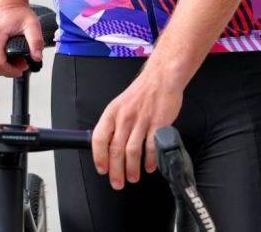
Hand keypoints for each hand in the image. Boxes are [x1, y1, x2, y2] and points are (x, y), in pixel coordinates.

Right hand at [0, 4, 43, 77]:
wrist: (7, 3)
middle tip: (22, 62)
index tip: (22, 67)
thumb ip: (36, 41)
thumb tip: (37, 57)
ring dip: (4, 67)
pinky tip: (8, 55)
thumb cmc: (19, 13)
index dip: (11, 71)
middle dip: (9, 70)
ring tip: (16, 59)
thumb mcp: (32, 24)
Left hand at [91, 63, 183, 189]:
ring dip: (132, 169)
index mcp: (112, 112)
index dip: (99, 157)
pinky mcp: (158, 123)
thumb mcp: (119, 104)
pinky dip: (150, 161)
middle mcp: (125, 116)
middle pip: (116, 149)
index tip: (102, 169)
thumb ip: (114, 125)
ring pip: (132, 151)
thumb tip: (106, 147)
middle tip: (117, 182)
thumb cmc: (140, 93)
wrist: (160, 78)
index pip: (99, 138)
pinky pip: (151, 147)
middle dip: (116, 171)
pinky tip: (149, 166)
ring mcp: (142, 120)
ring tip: (133, 177)